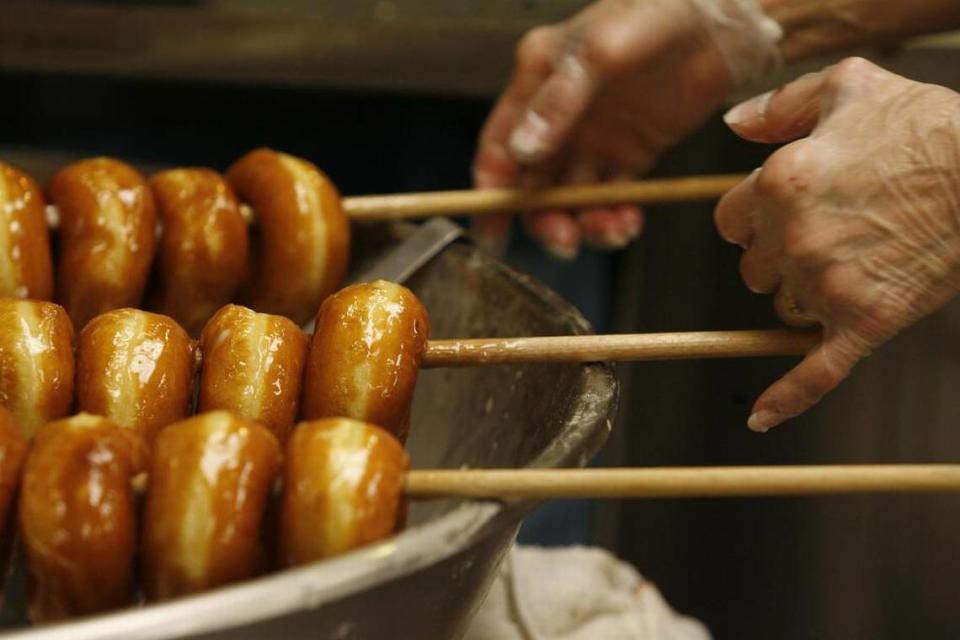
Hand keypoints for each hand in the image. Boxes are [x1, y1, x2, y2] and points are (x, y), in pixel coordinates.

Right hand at [473, 0, 780, 257]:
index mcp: (536, 81)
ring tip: (612, 230)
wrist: (722, 21)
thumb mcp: (600, 51)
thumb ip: (559, 102)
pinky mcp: (628, 154)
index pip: (499, 145)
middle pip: (531, 183)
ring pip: (570, 197)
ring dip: (582, 224)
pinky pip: (609, 198)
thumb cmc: (657, 13)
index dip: (490, 191)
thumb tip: (522, 150)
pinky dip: (613, 217)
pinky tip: (627, 222)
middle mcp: (558, 115)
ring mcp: (593, 138)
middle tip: (563, 240)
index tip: (491, 230)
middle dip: (541, 218)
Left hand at [715, 57, 959, 430]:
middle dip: (779, 255)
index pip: (730, 222)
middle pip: (754, 268)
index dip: (755, 218)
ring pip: (784, 307)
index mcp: (778, 184)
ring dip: (805, 294)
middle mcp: (793, 238)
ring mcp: (827, 284)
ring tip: (856, 262)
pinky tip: (759, 417)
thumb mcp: (848, 85)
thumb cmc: (926, 125)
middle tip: (831, 232)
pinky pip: (815, 370)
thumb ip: (780, 104)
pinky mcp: (865, 320)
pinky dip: (787, 396)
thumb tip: (731, 125)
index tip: (785, 211)